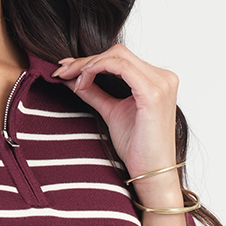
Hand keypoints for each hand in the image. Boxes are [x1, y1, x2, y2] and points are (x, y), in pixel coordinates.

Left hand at [52, 46, 180, 204]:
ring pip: (117, 56)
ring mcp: (161, 83)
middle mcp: (163, 77)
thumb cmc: (137, 148)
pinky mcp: (153, 93)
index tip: (65, 69)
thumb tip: (71, 78)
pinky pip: (120, 67)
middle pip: (118, 52)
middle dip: (85, 60)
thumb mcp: (111, 112)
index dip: (90, 60)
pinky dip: (97, 69)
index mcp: (157, 79)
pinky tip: (82, 82)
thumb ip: (95, 93)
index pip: (120, 57)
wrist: (151, 173)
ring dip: (88, 64)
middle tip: (61, 72)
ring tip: (70, 79)